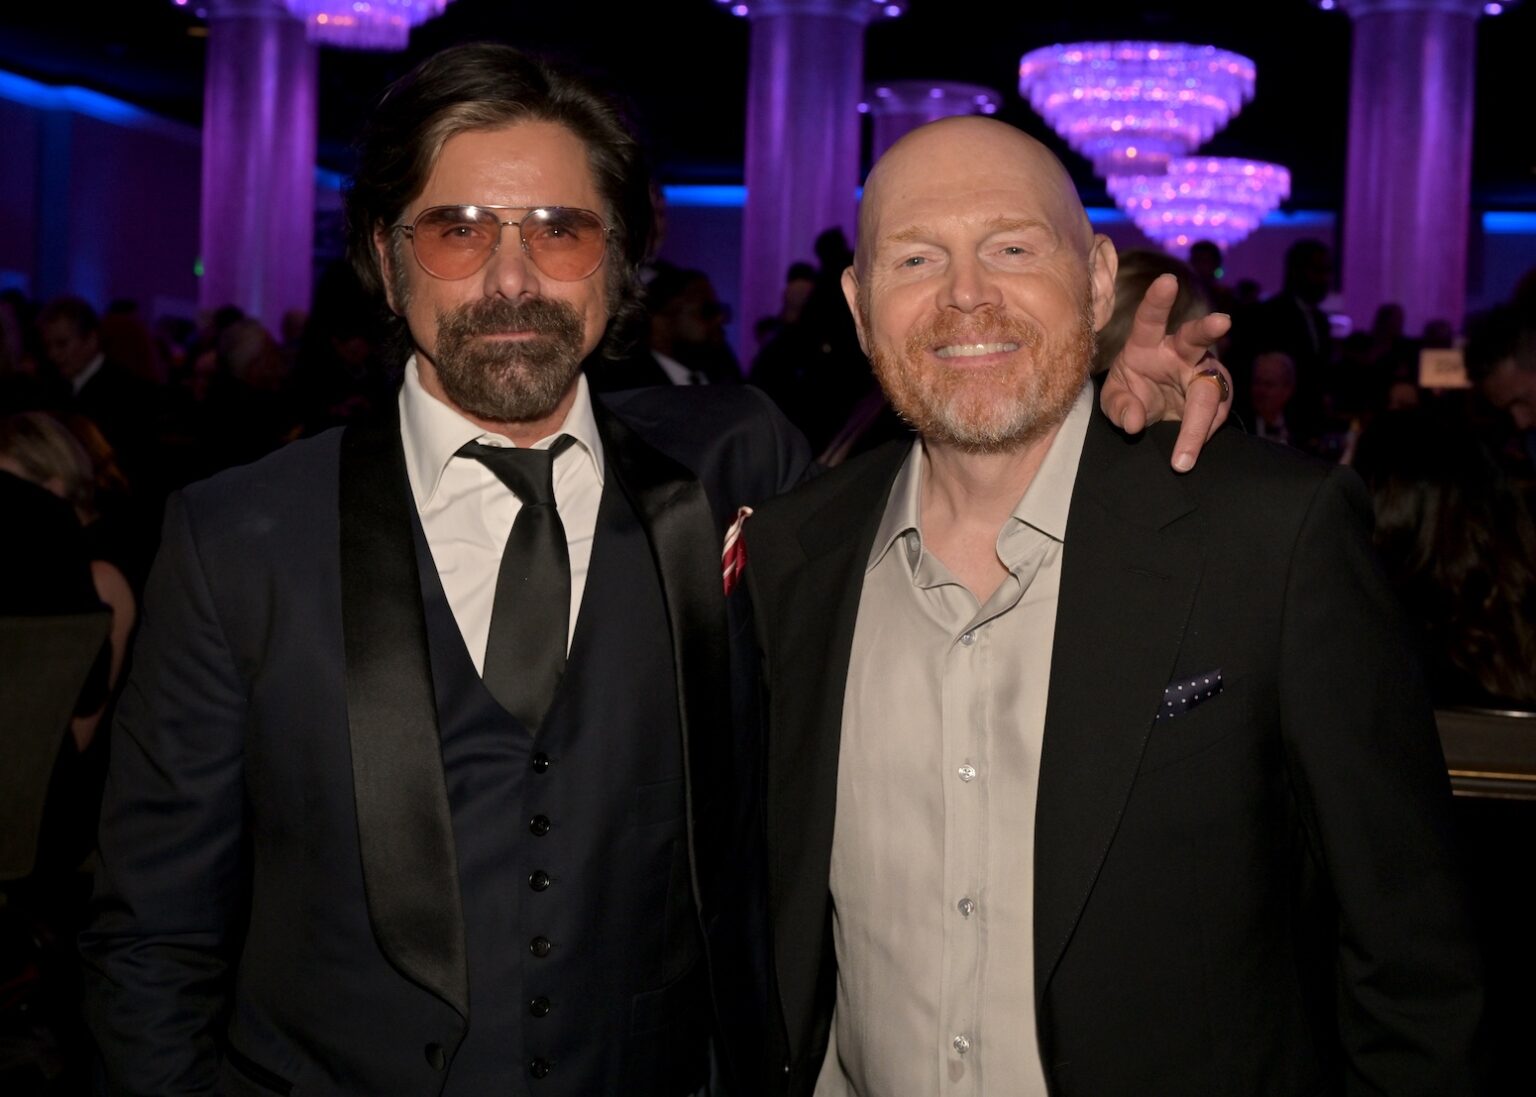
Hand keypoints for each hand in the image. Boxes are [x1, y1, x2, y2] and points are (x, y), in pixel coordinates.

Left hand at [1100, 273, 1233, 471]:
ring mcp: (1203, 371)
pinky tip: (1189, 450)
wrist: (1153, 413)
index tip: (1167, 281)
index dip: (1158, 301)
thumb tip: (1134, 423)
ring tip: (1189, 448)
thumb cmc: (1130, 394)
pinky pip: (1216, 413)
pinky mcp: (1217, 393)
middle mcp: (1180, 352)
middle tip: (1222, 321)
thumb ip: (1119, 408)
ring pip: (1214, 385)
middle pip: (1197, 338)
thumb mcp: (1114, 401)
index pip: (1151, 319)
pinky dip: (1203, 433)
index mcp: (1147, 344)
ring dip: (1205, 417)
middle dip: (1208, 328)